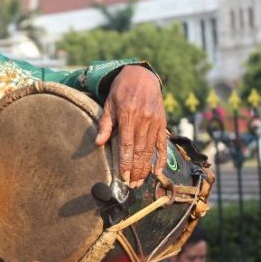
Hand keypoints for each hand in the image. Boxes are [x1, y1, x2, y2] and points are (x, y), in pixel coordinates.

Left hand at [95, 66, 166, 186]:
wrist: (141, 76)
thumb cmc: (121, 90)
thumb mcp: (109, 104)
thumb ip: (105, 124)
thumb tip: (98, 143)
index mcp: (128, 114)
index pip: (127, 144)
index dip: (125, 163)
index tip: (123, 177)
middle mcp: (143, 119)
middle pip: (139, 150)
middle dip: (135, 170)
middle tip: (131, 185)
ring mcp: (155, 121)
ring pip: (150, 149)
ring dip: (145, 168)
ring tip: (140, 182)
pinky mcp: (162, 122)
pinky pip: (162, 143)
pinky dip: (161, 158)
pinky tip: (158, 171)